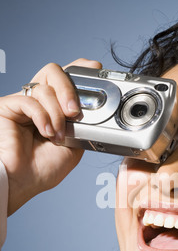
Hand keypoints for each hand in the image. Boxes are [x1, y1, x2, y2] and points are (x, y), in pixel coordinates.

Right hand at [0, 58, 101, 215]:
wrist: (22, 181)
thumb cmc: (42, 169)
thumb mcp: (74, 146)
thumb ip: (81, 125)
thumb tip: (92, 110)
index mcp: (54, 110)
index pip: (65, 80)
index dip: (80, 69)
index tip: (95, 68)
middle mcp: (39, 102)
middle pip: (55, 72)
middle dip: (69, 89)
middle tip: (75, 112)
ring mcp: (23, 103)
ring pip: (45, 86)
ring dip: (56, 113)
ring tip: (56, 134)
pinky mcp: (8, 106)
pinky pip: (30, 100)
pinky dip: (42, 116)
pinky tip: (45, 132)